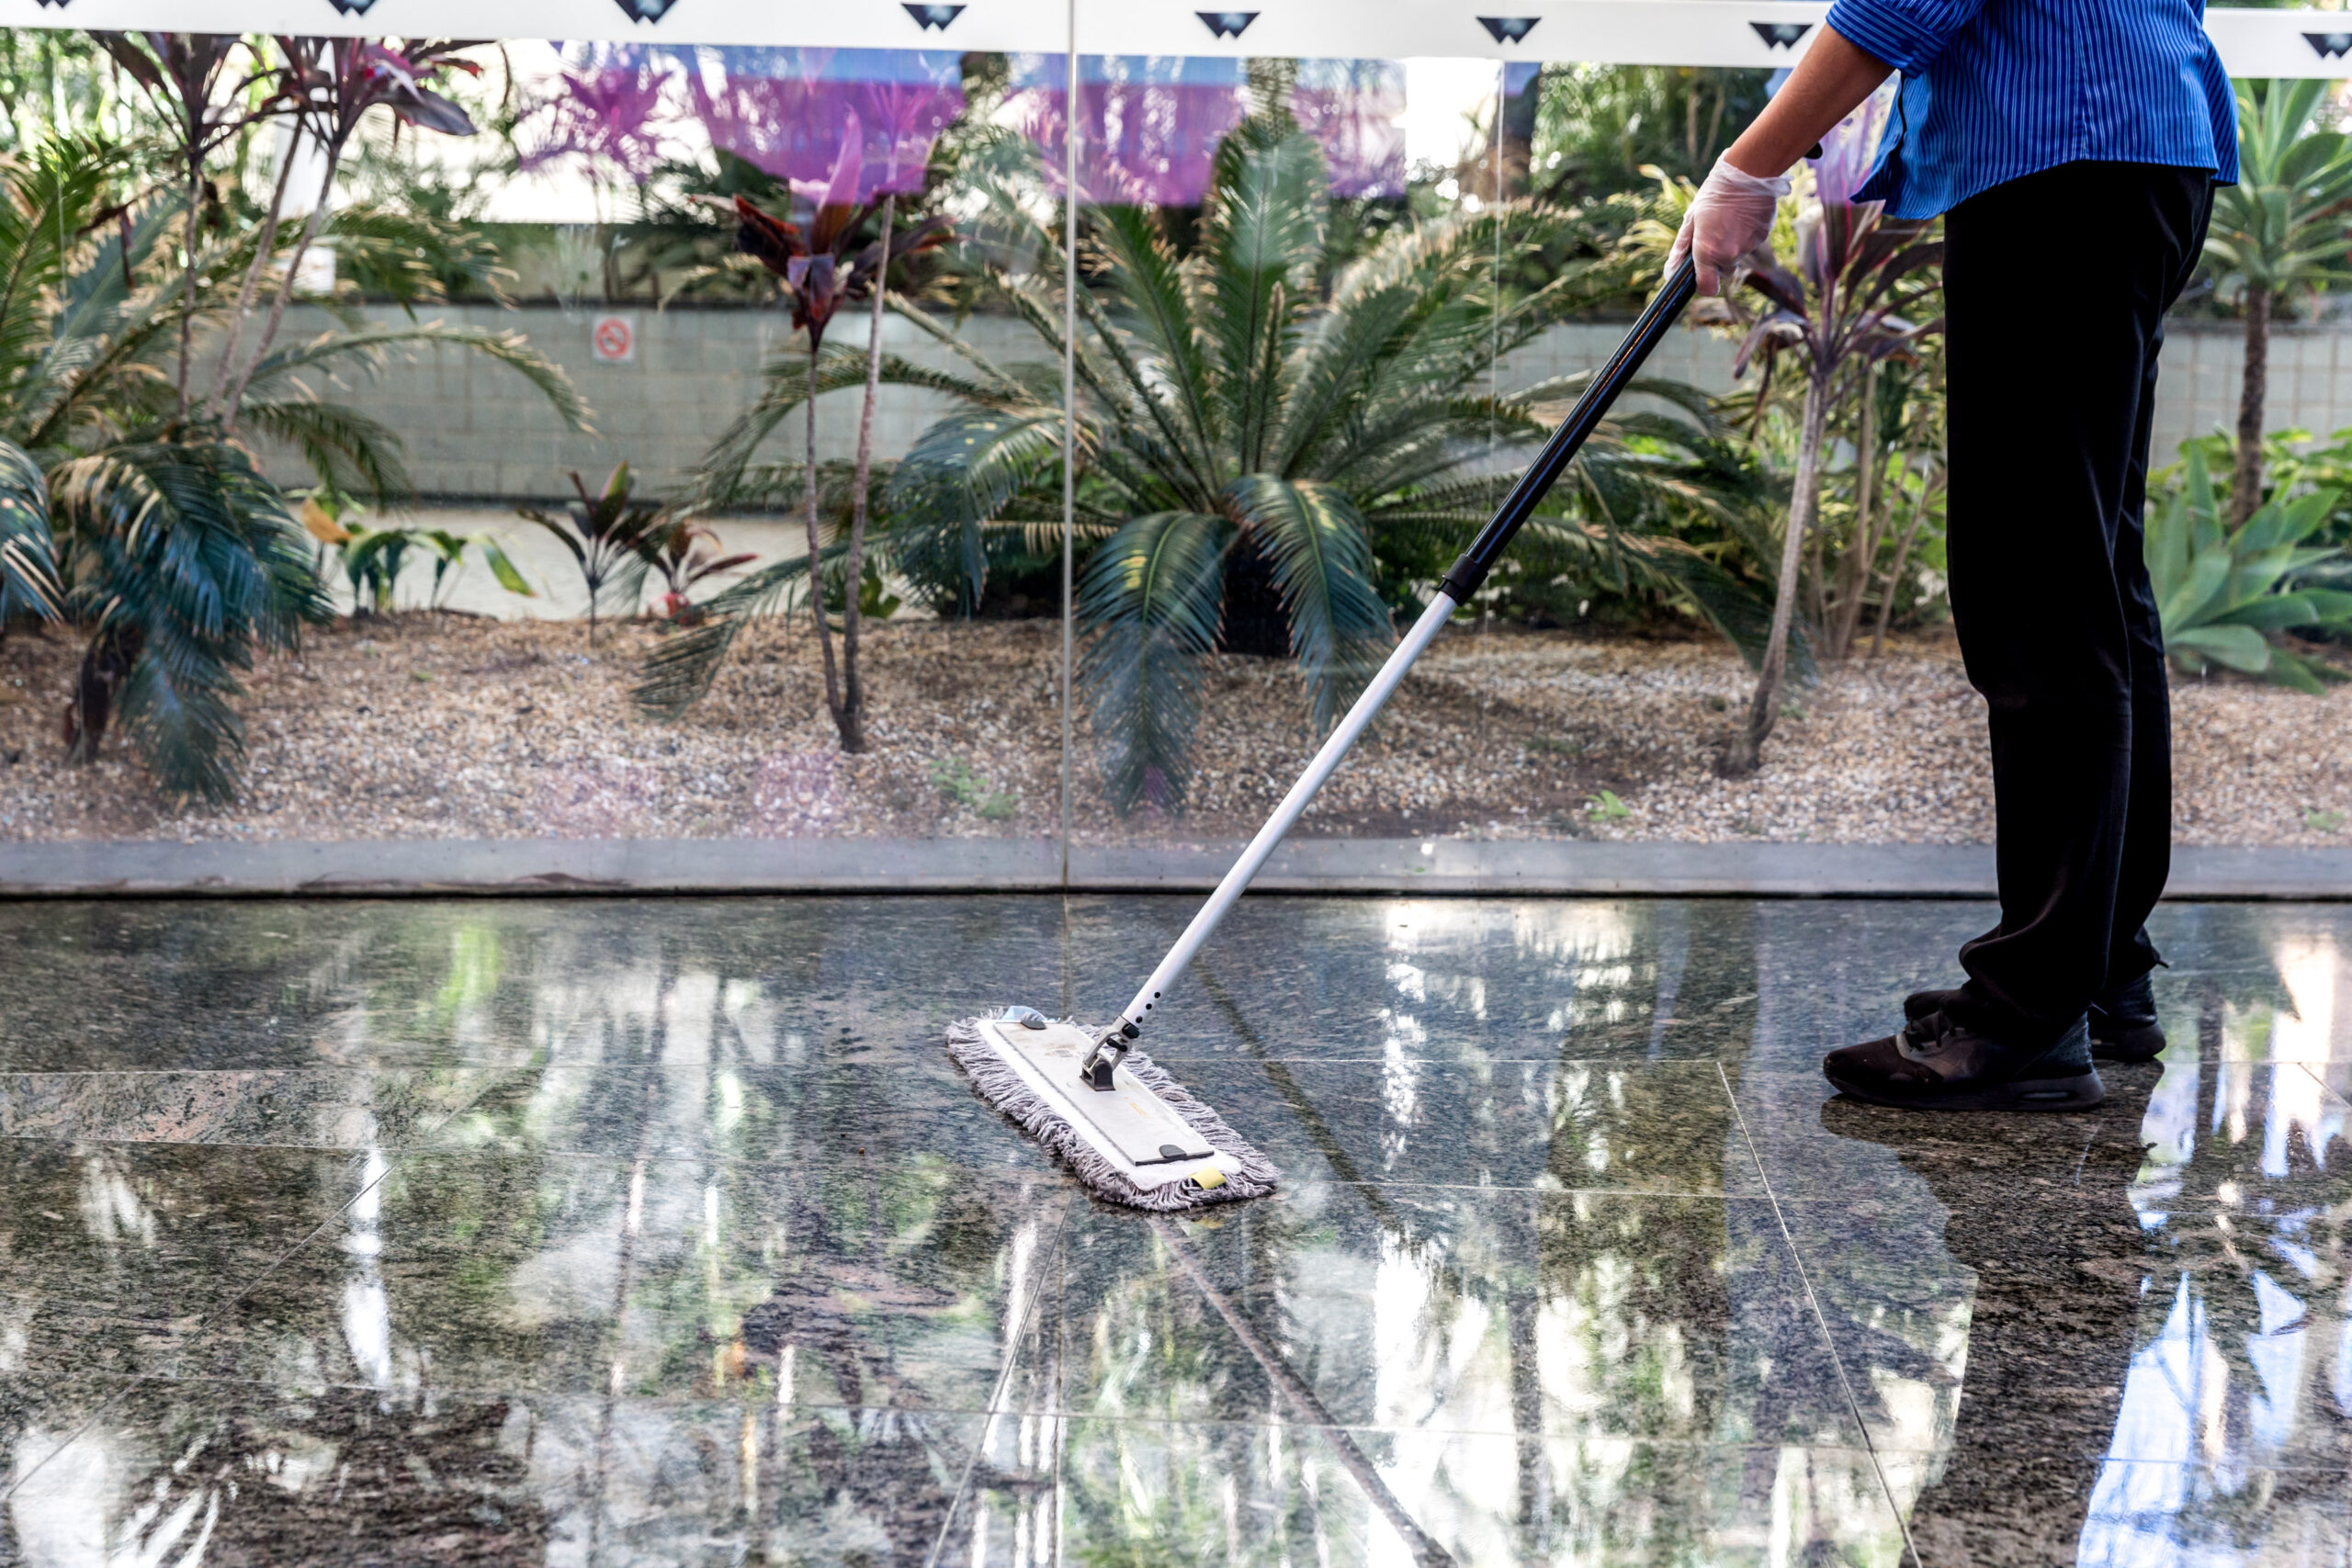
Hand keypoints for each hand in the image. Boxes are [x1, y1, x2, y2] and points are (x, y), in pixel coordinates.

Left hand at [1667, 155, 1790, 294]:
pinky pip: (1751, 243)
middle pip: (1724, 271)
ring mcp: (1749, 246)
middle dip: (1718, 260)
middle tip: (1714, 235)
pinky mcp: (1763, 236)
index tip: (1701, 276)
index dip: (1704, 285)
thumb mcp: (1691, 219)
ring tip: (1729, 220)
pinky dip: (1746, 234)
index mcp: (1708, 251)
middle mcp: (1730, 254)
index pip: (1707, 288)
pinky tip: (1742, 216)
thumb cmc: (1714, 194)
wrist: (1748, 173)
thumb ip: (1681, 248)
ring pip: (1738, 255)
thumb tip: (1671, 271)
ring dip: (1733, 244)